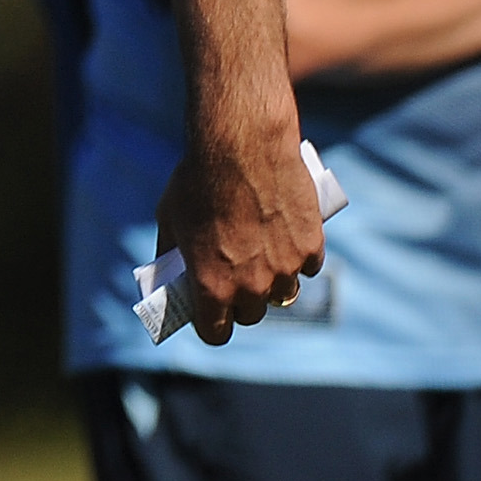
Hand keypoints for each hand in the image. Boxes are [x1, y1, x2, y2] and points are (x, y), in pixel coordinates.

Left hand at [152, 123, 324, 344]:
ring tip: (263, 257)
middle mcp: (252, 285)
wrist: (241, 146)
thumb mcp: (169, 219)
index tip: (210, 316)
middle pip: (251, 316)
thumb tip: (169, 274)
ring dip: (274, 283)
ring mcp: (285, 268)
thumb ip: (172, 253)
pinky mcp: (311, 247)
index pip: (216, 333)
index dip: (211, 326)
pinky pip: (307, 267)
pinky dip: (299, 258)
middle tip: (234, 279)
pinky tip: (287, 240)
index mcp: (212, 285)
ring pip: (283, 295)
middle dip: (241, 302)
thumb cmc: (196, 181)